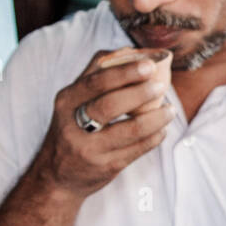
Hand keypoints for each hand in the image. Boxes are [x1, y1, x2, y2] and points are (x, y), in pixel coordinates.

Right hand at [31, 49, 173, 198]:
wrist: (56, 175)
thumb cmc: (71, 128)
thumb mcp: (73, 100)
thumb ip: (96, 73)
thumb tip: (129, 50)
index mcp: (67, 101)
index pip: (96, 83)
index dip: (124, 73)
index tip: (149, 65)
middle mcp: (73, 125)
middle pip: (109, 105)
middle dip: (139, 93)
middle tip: (161, 85)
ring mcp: (89, 149)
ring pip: (128, 131)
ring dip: (155, 118)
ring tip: (170, 110)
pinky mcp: (105, 167)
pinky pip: (135, 150)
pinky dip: (153, 138)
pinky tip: (161, 129)